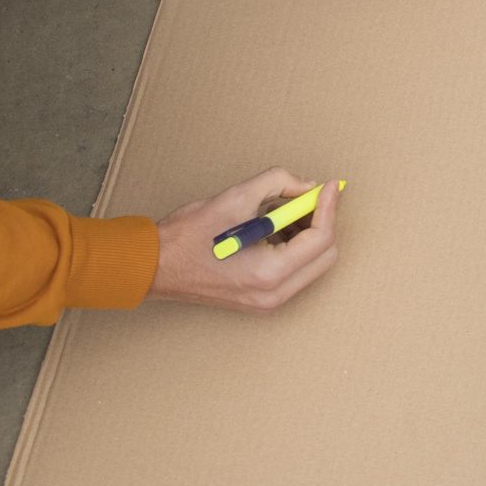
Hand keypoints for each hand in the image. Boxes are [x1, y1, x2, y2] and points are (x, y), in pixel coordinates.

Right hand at [149, 170, 341, 312]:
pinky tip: (272, 227)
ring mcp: (267, 302)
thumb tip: (307, 186)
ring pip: (312, 264)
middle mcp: (273, 294)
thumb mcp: (236, 197)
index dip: (329, 206)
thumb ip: (279, 183)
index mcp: (269, 272)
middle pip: (324, 254)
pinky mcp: (261, 300)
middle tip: (305, 197)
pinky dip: (293, 247)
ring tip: (281, 211)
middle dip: (320, 221)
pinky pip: (294, 272)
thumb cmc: (188, 237)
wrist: (155, 266)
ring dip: (306, 233)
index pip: (321, 238)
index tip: (330, 185)